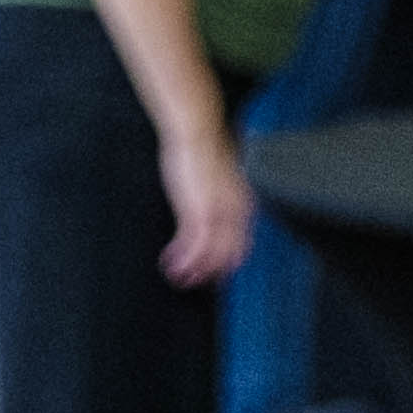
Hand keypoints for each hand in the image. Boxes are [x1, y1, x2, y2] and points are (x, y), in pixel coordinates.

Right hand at [156, 127, 253, 287]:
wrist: (197, 131)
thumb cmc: (204, 147)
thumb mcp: (219, 173)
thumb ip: (222, 190)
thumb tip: (216, 194)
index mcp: (242, 203)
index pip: (240, 242)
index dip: (227, 260)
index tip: (215, 271)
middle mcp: (235, 212)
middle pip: (228, 254)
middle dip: (211, 272)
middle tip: (195, 281)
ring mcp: (217, 214)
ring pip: (210, 254)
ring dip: (193, 269)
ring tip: (179, 278)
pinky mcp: (197, 212)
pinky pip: (192, 245)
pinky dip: (182, 259)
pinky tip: (171, 265)